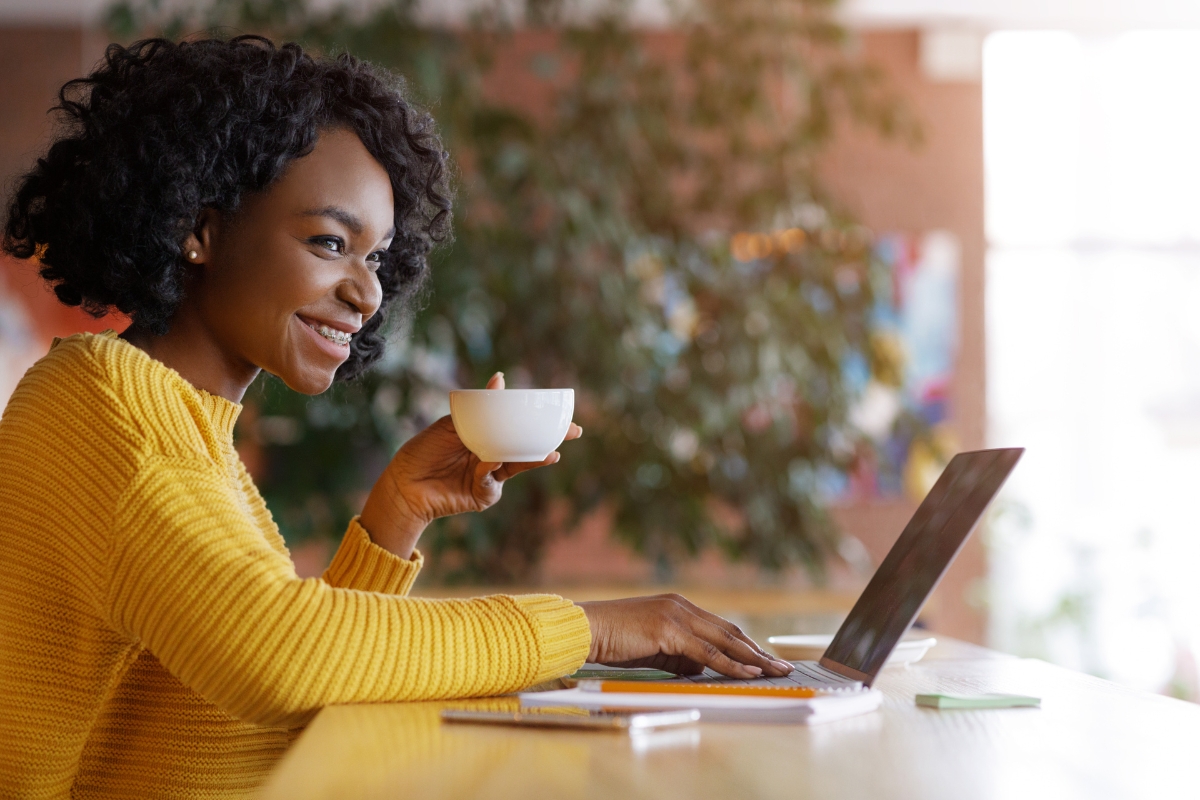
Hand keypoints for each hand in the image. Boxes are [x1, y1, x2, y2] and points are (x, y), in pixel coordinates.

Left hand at [359, 372, 582, 556]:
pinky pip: (493, 480)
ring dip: (535, 457)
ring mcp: (490, 476)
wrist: (403, 484)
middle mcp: (493, 455)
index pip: (518, 425)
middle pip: (526, 445)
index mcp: (487, 436)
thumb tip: (501, 379)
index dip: (539, 419)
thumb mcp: (452, 423)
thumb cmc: (424, 450)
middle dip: (551, 438)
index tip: (562, 411)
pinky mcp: (483, 495)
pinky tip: (486, 462)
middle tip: (574, 431)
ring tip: (552, 453)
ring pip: (517, 464)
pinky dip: (490, 468)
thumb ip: (480, 407)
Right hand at [578, 594, 793, 678]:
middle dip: (759, 651)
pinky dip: (731, 664)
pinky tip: (748, 673)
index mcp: (678, 607)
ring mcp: (676, 615)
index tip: (765, 658)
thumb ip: (679, 655)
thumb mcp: (653, 649)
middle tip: (782, 665)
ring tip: (775, 671)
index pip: (721, 627)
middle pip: (730, 631)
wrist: (585, 629)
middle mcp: (682, 606)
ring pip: (725, 640)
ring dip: (754, 658)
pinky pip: (708, 652)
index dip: (745, 644)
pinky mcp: (669, 630)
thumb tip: (704, 669)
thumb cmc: (613, 641)